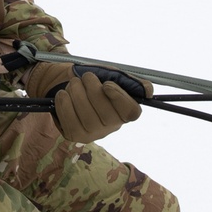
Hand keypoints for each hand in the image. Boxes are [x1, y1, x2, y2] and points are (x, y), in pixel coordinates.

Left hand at [24, 62, 149, 143]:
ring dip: (77, 94)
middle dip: (93, 90)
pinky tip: (64, 95)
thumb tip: (147, 92)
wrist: (64, 82)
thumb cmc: (93, 79)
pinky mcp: (74, 136)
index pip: (131, 112)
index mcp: (124, 111)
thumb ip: (131, 81)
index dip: (120, 98)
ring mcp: (92, 134)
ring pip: (87, 117)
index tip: (107, 84)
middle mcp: (111, 127)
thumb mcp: (112, 75)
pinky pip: (70, 121)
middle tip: (86, 77)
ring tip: (73, 84)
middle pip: (107, 114)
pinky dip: (65, 103)